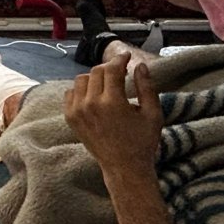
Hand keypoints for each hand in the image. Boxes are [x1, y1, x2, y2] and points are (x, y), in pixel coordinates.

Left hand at [64, 55, 163, 173]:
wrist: (123, 167)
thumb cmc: (142, 142)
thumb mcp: (153, 114)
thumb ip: (147, 87)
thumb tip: (140, 65)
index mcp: (112, 102)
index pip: (112, 69)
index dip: (120, 59)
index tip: (126, 56)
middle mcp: (91, 104)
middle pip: (96, 72)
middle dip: (109, 68)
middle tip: (119, 71)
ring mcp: (77, 111)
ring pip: (81, 80)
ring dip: (94, 77)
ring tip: (107, 84)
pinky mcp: (70, 118)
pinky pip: (70, 93)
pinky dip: (81, 90)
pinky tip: (93, 94)